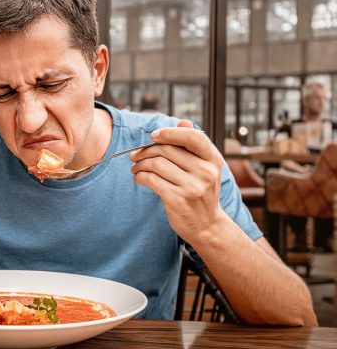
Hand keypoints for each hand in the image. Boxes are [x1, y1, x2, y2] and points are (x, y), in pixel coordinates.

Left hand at [130, 119, 225, 241]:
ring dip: (140, 164)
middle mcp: (205, 172)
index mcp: (213, 160)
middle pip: (168, 150)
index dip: (170, 132)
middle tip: (135, 155)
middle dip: (146, 150)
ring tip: (135, 168)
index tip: (153, 136)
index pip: (193, 137)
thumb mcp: (204, 168)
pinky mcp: (177, 199)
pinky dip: (140, 176)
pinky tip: (138, 178)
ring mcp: (192, 187)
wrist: (207, 226)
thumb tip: (183, 121)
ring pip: (157, 164)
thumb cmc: (201, 193)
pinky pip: (151, 180)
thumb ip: (193, 146)